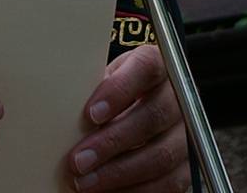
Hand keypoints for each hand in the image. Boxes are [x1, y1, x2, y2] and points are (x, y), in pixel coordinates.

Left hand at [65, 45, 189, 191]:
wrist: (137, 108)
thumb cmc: (113, 95)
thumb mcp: (102, 81)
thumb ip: (91, 89)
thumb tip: (59, 111)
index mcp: (156, 65)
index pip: (146, 68)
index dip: (119, 91)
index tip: (90, 114)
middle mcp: (178, 97)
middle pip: (152, 116)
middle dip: (112, 142)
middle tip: (79, 160)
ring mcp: (186, 132)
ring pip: (161, 155)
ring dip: (119, 173)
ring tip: (86, 182)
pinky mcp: (187, 165)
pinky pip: (168, 183)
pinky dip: (135, 191)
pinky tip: (107, 191)